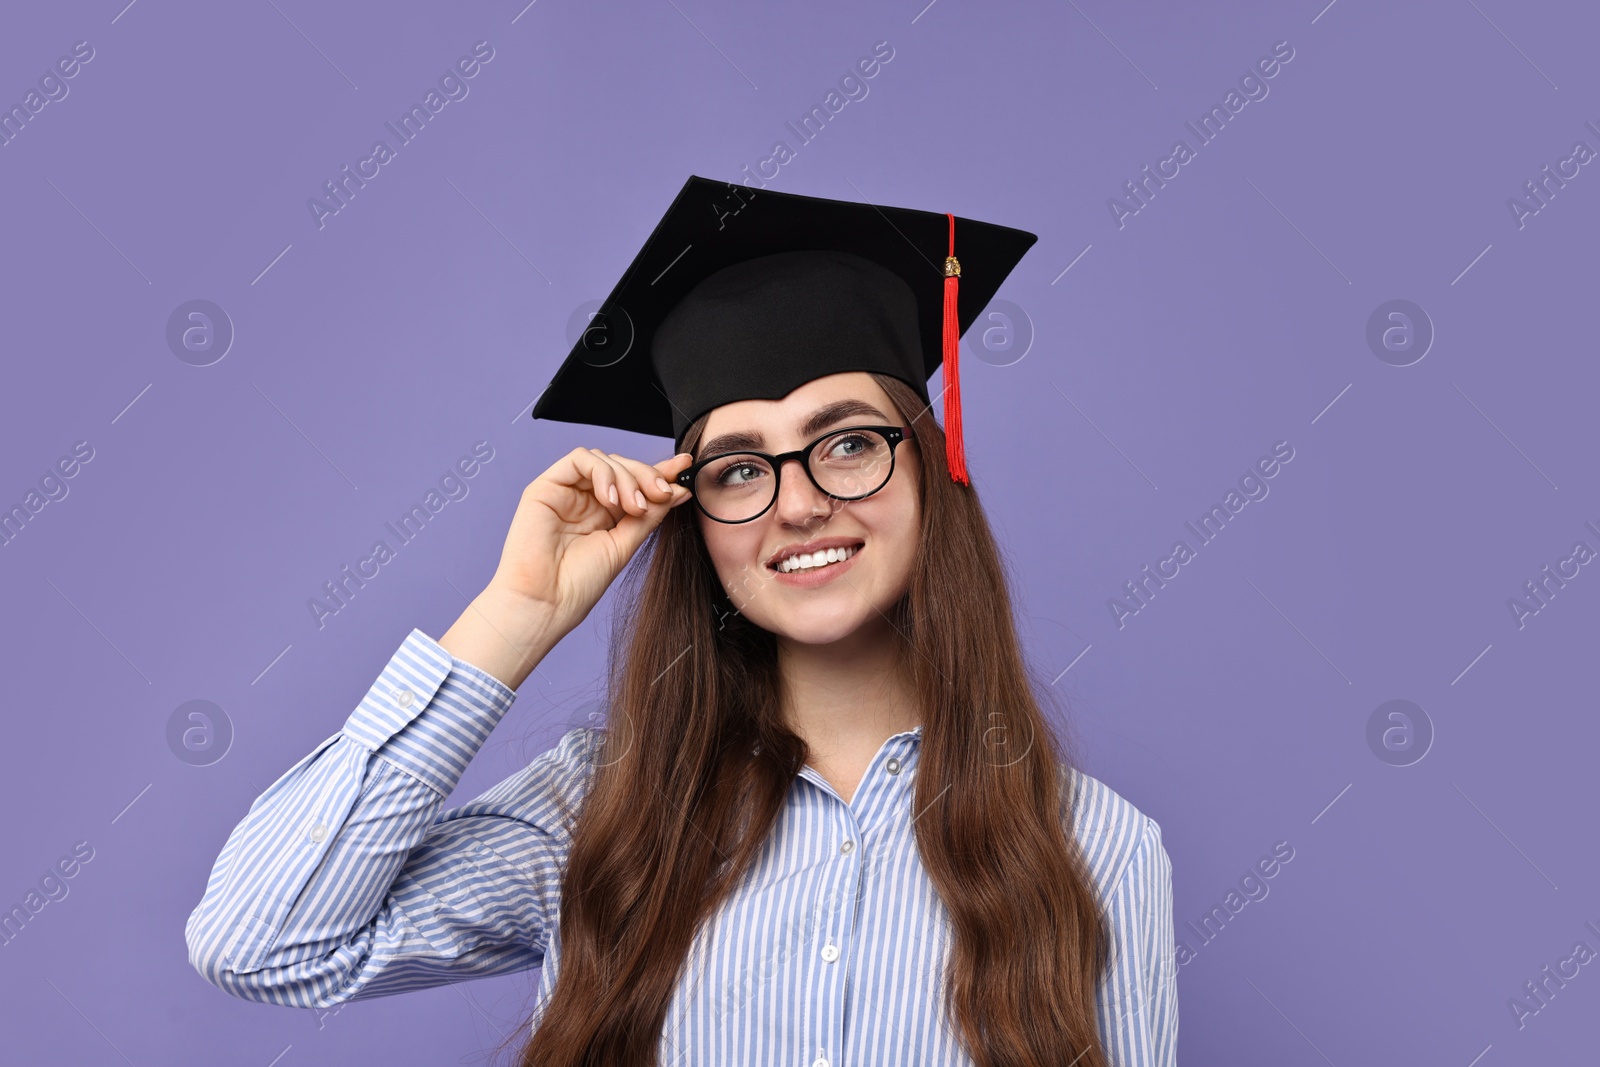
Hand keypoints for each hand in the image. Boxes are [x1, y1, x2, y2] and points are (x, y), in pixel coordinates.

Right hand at [483, 447, 695, 642]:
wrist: (546, 603)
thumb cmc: (579, 584)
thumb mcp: (625, 544)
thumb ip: (648, 515)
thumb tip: (679, 490)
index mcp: (605, 515)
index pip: (635, 484)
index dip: (661, 472)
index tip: (685, 469)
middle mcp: (585, 500)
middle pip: (622, 467)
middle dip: (647, 476)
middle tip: (663, 494)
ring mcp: (566, 492)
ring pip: (604, 460)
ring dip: (627, 477)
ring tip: (635, 506)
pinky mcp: (546, 487)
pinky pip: (579, 459)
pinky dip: (602, 473)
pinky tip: (611, 500)